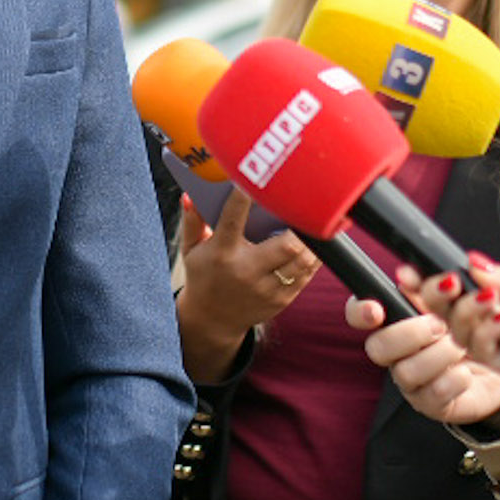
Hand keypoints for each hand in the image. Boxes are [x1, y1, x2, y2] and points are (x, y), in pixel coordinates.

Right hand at [174, 194, 319, 381]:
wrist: (212, 320)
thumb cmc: (204, 277)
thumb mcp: (191, 250)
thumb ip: (192, 221)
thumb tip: (189, 195)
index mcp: (222, 252)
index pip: (234, 217)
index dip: (245, 196)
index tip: (253, 180)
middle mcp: (246, 271)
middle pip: (286, 245)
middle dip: (298, 225)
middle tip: (302, 208)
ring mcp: (266, 289)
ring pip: (303, 261)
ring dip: (311, 243)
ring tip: (310, 227)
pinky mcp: (280, 301)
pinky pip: (305, 276)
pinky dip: (311, 260)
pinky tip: (309, 248)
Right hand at [353, 277, 499, 430]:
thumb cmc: (479, 321)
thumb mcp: (464, 295)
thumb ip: (436, 283)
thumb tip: (407, 273)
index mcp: (398, 318)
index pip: (358, 313)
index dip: (360, 311)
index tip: (376, 310)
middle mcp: (398, 351)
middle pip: (377, 347)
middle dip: (411, 333)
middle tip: (441, 323)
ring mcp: (414, 381)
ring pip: (406, 372)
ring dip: (440, 354)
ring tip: (464, 346)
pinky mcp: (434, 404)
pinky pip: (434, 395)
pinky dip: (456, 379)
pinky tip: (469, 371)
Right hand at [448, 253, 499, 399]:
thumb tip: (472, 266)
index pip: (463, 284)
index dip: (437, 277)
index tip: (416, 267)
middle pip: (450, 310)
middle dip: (438, 294)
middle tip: (444, 281)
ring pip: (461, 332)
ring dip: (466, 311)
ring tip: (490, 297)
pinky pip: (487, 354)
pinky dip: (488, 333)